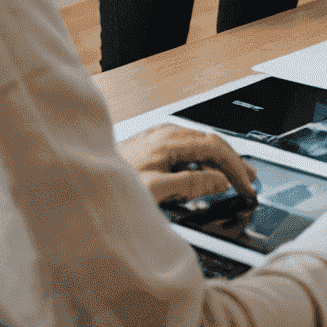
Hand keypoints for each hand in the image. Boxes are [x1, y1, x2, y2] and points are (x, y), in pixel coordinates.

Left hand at [118, 122, 257, 206]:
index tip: (247, 185)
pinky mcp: (150, 146)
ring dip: (220, 161)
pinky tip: (205, 173)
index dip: (235, 167)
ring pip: (200, 145)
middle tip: (250, 180)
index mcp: (169, 141)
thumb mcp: (153, 191)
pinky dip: (204, 161)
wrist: (77, 180)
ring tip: (235, 176)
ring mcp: (158, 138)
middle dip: (233, 162)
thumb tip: (219, 181)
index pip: (215, 148)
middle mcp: (165, 134)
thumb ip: (190, 185)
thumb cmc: (108, 187)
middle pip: (211, 143)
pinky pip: (187, 149)